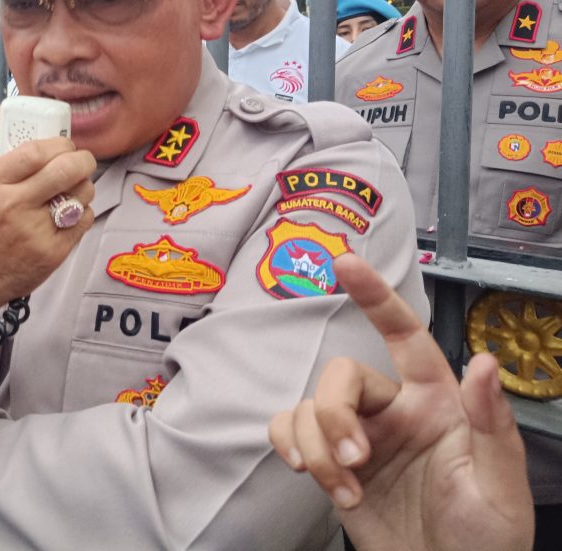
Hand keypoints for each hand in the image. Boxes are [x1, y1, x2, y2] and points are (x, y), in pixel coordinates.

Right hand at [0, 129, 93, 308]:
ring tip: (74, 188)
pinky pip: (83, 221)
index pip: (36, 150)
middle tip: (81, 161)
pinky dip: (82, 213)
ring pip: (81, 195)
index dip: (59, 143)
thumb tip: (5, 118)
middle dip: (83, 159)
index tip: (64, 145)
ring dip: (84, 186)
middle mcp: (12, 205)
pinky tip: (69, 213)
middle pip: (66, 169)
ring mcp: (34, 231)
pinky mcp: (51, 253)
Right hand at [268, 254, 532, 550]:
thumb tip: (483, 362)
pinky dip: (290, 446)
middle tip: (355, 461)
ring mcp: (358, 434)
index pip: (405, 336)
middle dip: (335, 415)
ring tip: (343, 490)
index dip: (376, 297)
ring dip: (317, 447)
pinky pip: (288, 428)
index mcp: (438, 403)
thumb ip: (490, 425)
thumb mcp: (499, 488)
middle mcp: (394, 409)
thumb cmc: (484, 542)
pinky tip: (309, 475)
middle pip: (341, 376)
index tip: (347, 264)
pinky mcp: (329, 461)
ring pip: (309, 405)